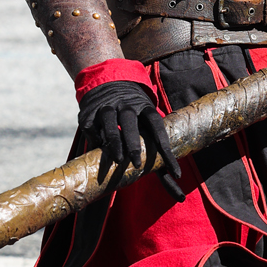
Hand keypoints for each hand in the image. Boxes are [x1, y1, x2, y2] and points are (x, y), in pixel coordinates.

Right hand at [77, 80, 183, 198]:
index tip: (173, 169)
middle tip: (138, 163)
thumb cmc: (135, 114)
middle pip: (130, 121)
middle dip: (133, 142)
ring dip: (114, 140)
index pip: (157, 124)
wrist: (107, 83)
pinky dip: (95, 139)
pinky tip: (98, 149)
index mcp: (145, 107)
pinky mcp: (89, 112)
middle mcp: (126, 105)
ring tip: (119, 159)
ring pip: (109, 121)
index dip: (164, 145)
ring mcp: (106, 106)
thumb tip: (177, 183)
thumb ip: (158, 151)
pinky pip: (91, 127)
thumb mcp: (147, 122)